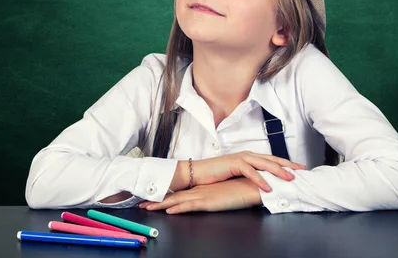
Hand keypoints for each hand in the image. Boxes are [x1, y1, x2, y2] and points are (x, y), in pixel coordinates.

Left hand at [139, 178, 261, 213]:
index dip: (167, 196)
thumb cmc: (243, 189)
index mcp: (204, 189)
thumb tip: (211, 198)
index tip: (154, 198)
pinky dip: (178, 208)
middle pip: (175, 196)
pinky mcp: (209, 201)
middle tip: (143, 203)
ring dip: (162, 204)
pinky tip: (169, 211)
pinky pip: (190, 206)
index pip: (182, 193)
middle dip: (158, 200)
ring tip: (147, 207)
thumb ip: (217, 195)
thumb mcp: (226, 193)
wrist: (254, 186)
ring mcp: (204, 195)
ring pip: (178, 200)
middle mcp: (201, 191)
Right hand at [192, 152, 305, 191]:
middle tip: (302, 170)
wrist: (198, 172)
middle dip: (288, 164)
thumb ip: (251, 177)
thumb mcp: (238, 176)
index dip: (287, 163)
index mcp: (250, 157)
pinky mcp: (233, 163)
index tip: (300, 169)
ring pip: (264, 163)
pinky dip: (260, 179)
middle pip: (272, 159)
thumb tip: (265, 184)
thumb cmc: (217, 175)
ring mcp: (241, 158)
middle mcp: (248, 155)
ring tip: (289, 179)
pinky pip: (250, 171)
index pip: (272, 159)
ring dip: (278, 171)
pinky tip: (268, 186)